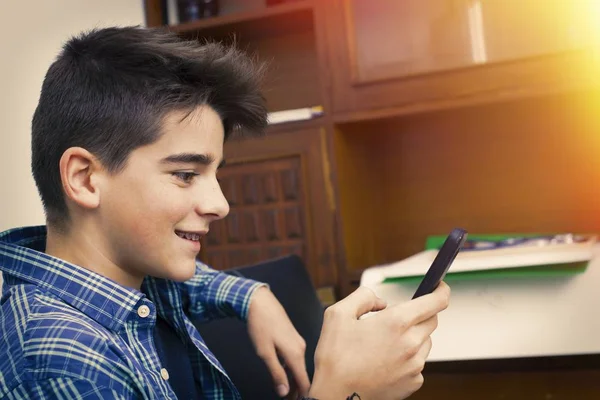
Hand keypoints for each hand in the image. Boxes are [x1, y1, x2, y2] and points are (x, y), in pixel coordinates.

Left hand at [247, 286, 309, 397]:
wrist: (260, 302)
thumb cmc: (261, 326)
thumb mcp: (265, 353)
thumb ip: (276, 373)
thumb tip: (284, 392)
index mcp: (295, 354)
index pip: (304, 381)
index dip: (303, 395)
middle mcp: (300, 348)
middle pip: (302, 375)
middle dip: (298, 390)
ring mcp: (297, 342)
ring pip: (298, 366)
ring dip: (293, 380)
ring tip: (287, 393)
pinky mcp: (292, 337)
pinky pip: (294, 357)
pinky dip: (291, 368)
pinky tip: (283, 373)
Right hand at [308, 282, 450, 399]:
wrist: (336, 396)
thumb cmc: (335, 357)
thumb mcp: (338, 314)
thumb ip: (363, 296)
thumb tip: (381, 301)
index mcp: (396, 322)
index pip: (436, 301)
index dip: (441, 290)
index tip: (439, 287)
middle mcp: (411, 343)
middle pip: (432, 320)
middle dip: (419, 314)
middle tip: (393, 320)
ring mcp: (415, 365)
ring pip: (425, 341)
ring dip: (413, 336)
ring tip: (384, 344)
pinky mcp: (413, 382)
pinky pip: (418, 363)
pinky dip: (408, 358)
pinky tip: (385, 361)